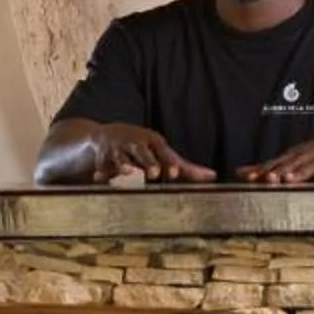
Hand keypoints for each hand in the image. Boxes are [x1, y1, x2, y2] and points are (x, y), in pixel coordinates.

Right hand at [88, 124, 213, 182]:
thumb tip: (213, 176)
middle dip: (149, 162)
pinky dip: (103, 170)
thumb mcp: (163, 154)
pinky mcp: (103, 158)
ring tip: (129, 171)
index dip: (168, 162)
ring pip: (123, 157)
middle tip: (154, 173)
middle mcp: (137, 144)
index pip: (163, 152)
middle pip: (144, 153)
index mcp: (153, 142)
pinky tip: (101, 176)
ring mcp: (119, 149)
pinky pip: (103, 165)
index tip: (174, 173)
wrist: (107, 137)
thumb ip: (186, 167)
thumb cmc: (143, 148)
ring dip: (126, 164)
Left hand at [235, 132, 313, 183]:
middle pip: (289, 165)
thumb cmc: (311, 155)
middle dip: (279, 172)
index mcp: (290, 157)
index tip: (250, 179)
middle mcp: (304, 157)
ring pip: (309, 166)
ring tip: (290, 179)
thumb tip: (238, 172)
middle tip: (268, 179)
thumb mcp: (288, 159)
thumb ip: (265, 167)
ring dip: (299, 172)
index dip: (262, 172)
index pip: (274, 165)